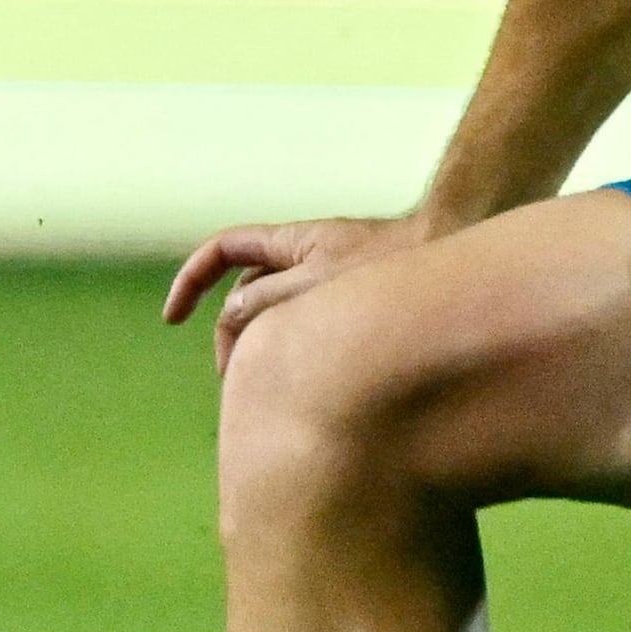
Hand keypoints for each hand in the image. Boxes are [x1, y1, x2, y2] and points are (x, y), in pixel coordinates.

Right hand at [165, 212, 421, 371]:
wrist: (458, 247)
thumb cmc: (396, 263)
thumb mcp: (318, 284)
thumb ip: (268, 301)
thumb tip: (230, 318)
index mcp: (293, 242)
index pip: (224, 250)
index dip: (191, 280)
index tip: (172, 319)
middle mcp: (307, 258)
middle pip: (247, 294)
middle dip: (232, 333)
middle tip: (234, 380)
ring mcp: (329, 282)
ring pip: (277, 315)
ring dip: (263, 347)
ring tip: (267, 389)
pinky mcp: (352, 305)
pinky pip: (307, 327)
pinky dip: (295, 351)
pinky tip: (305, 385)